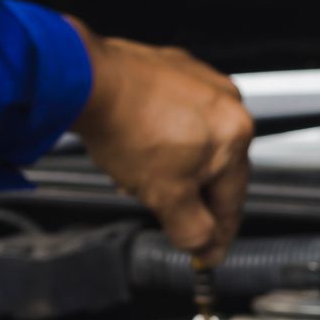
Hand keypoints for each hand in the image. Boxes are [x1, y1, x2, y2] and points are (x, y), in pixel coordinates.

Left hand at [67, 18, 252, 265]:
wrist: (83, 79)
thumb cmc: (125, 126)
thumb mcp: (164, 196)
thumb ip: (192, 229)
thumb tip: (205, 246)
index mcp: (235, 135)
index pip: (233, 200)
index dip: (219, 234)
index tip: (208, 253)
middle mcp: (227, 102)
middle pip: (216, 168)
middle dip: (190, 195)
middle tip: (167, 213)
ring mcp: (200, 80)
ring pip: (196, 140)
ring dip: (175, 165)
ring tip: (142, 176)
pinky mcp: (173, 66)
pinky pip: (177, 112)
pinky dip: (163, 133)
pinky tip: (139, 143)